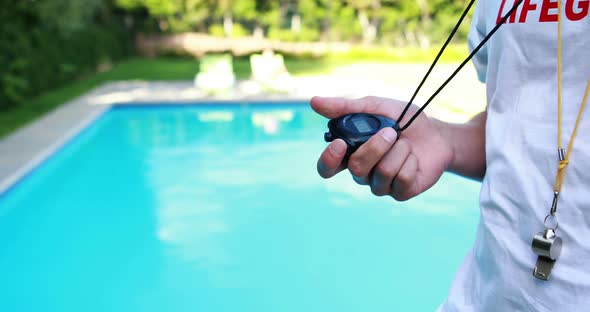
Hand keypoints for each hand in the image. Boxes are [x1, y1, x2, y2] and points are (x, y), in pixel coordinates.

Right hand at [311, 96, 453, 200]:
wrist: (437, 133)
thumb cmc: (402, 120)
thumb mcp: (375, 107)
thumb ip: (345, 107)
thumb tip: (313, 102)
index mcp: (350, 154)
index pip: (327, 168)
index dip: (328, 160)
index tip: (339, 144)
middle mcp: (362, 173)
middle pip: (357, 169)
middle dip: (375, 147)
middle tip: (391, 132)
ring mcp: (380, 185)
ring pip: (381, 173)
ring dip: (398, 151)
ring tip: (406, 143)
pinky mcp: (401, 192)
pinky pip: (401, 180)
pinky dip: (411, 161)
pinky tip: (414, 157)